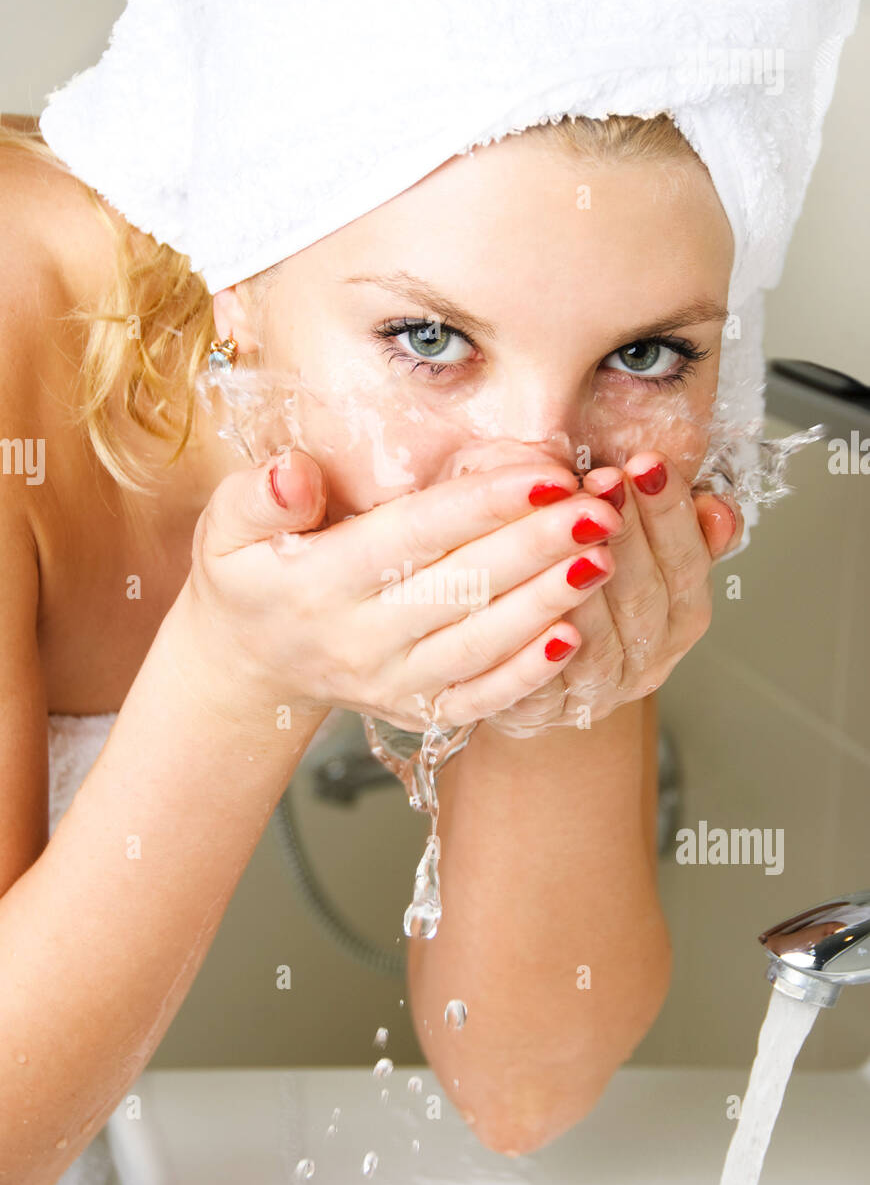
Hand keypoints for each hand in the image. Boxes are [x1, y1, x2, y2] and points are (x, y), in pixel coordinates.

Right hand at [169, 447, 629, 732]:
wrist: (250, 662)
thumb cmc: (251, 575)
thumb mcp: (228, 529)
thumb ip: (255, 496)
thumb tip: (294, 474)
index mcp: (318, 584)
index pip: (412, 537)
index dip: (481, 505)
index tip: (545, 474)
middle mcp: (358, 640)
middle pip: (461, 589)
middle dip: (537, 548)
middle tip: (599, 510)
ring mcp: (390, 682)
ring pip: (481, 643)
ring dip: (548, 602)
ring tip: (604, 558)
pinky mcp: (417, 709)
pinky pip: (480, 697)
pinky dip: (529, 672)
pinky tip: (577, 636)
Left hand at [483, 450, 744, 734]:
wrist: (542, 679)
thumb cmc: (593, 598)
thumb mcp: (645, 554)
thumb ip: (681, 528)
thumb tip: (717, 508)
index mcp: (681, 615)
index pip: (687, 562)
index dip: (669, 513)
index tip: (648, 465)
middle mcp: (651, 656)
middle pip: (646, 596)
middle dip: (626, 532)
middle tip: (603, 480)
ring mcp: (604, 688)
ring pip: (601, 639)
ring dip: (583, 581)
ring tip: (565, 528)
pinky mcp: (552, 710)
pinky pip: (549, 681)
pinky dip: (542, 643)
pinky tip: (530, 599)